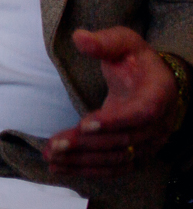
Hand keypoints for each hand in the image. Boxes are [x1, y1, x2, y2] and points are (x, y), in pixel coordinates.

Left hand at [43, 28, 180, 175]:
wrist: (158, 83)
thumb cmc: (137, 61)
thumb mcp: (125, 43)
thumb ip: (104, 42)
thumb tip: (79, 38)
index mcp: (158, 95)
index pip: (141, 114)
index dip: (115, 121)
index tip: (85, 124)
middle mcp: (158, 125)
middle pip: (124, 141)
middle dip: (87, 145)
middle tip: (55, 145)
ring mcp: (148, 144)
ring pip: (116, 159)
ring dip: (82, 160)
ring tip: (51, 157)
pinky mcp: (136, 155)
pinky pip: (114, 168)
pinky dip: (87, 170)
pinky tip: (60, 168)